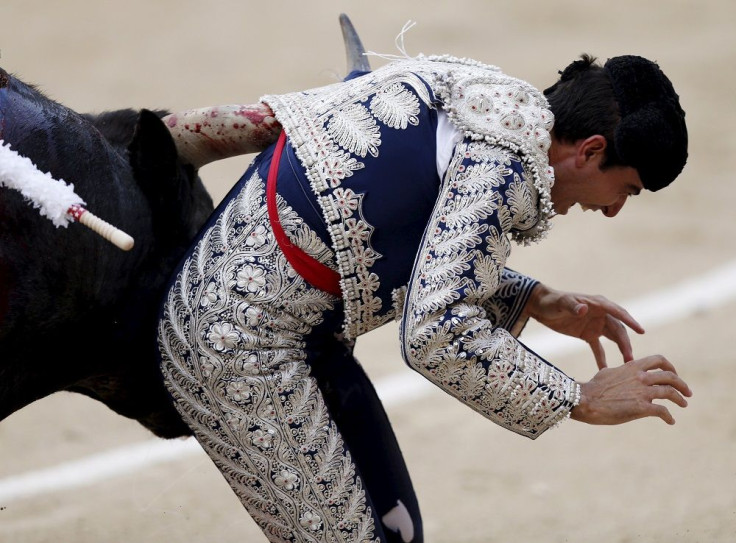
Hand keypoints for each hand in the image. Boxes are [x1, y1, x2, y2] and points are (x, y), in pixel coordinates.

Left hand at [523, 283, 644, 368]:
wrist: (541, 306)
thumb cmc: (552, 301)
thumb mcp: (561, 303)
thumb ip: (572, 306)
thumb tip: (584, 310)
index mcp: (598, 304)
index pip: (618, 313)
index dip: (630, 321)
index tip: (641, 331)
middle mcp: (600, 314)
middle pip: (618, 330)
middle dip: (625, 344)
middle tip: (631, 360)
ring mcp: (595, 325)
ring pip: (613, 339)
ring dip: (620, 351)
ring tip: (627, 366)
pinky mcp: (587, 334)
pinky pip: (598, 348)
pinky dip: (602, 359)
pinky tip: (606, 371)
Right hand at [571, 355, 691, 425]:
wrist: (586, 401)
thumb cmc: (593, 388)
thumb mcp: (608, 373)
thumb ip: (621, 372)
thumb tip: (620, 373)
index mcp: (632, 367)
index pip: (658, 360)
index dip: (670, 366)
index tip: (673, 374)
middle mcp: (640, 377)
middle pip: (670, 377)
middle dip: (682, 384)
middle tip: (687, 392)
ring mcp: (642, 392)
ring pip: (670, 393)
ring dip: (680, 399)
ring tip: (684, 404)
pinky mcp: (641, 407)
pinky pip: (662, 411)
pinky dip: (669, 417)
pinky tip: (670, 421)